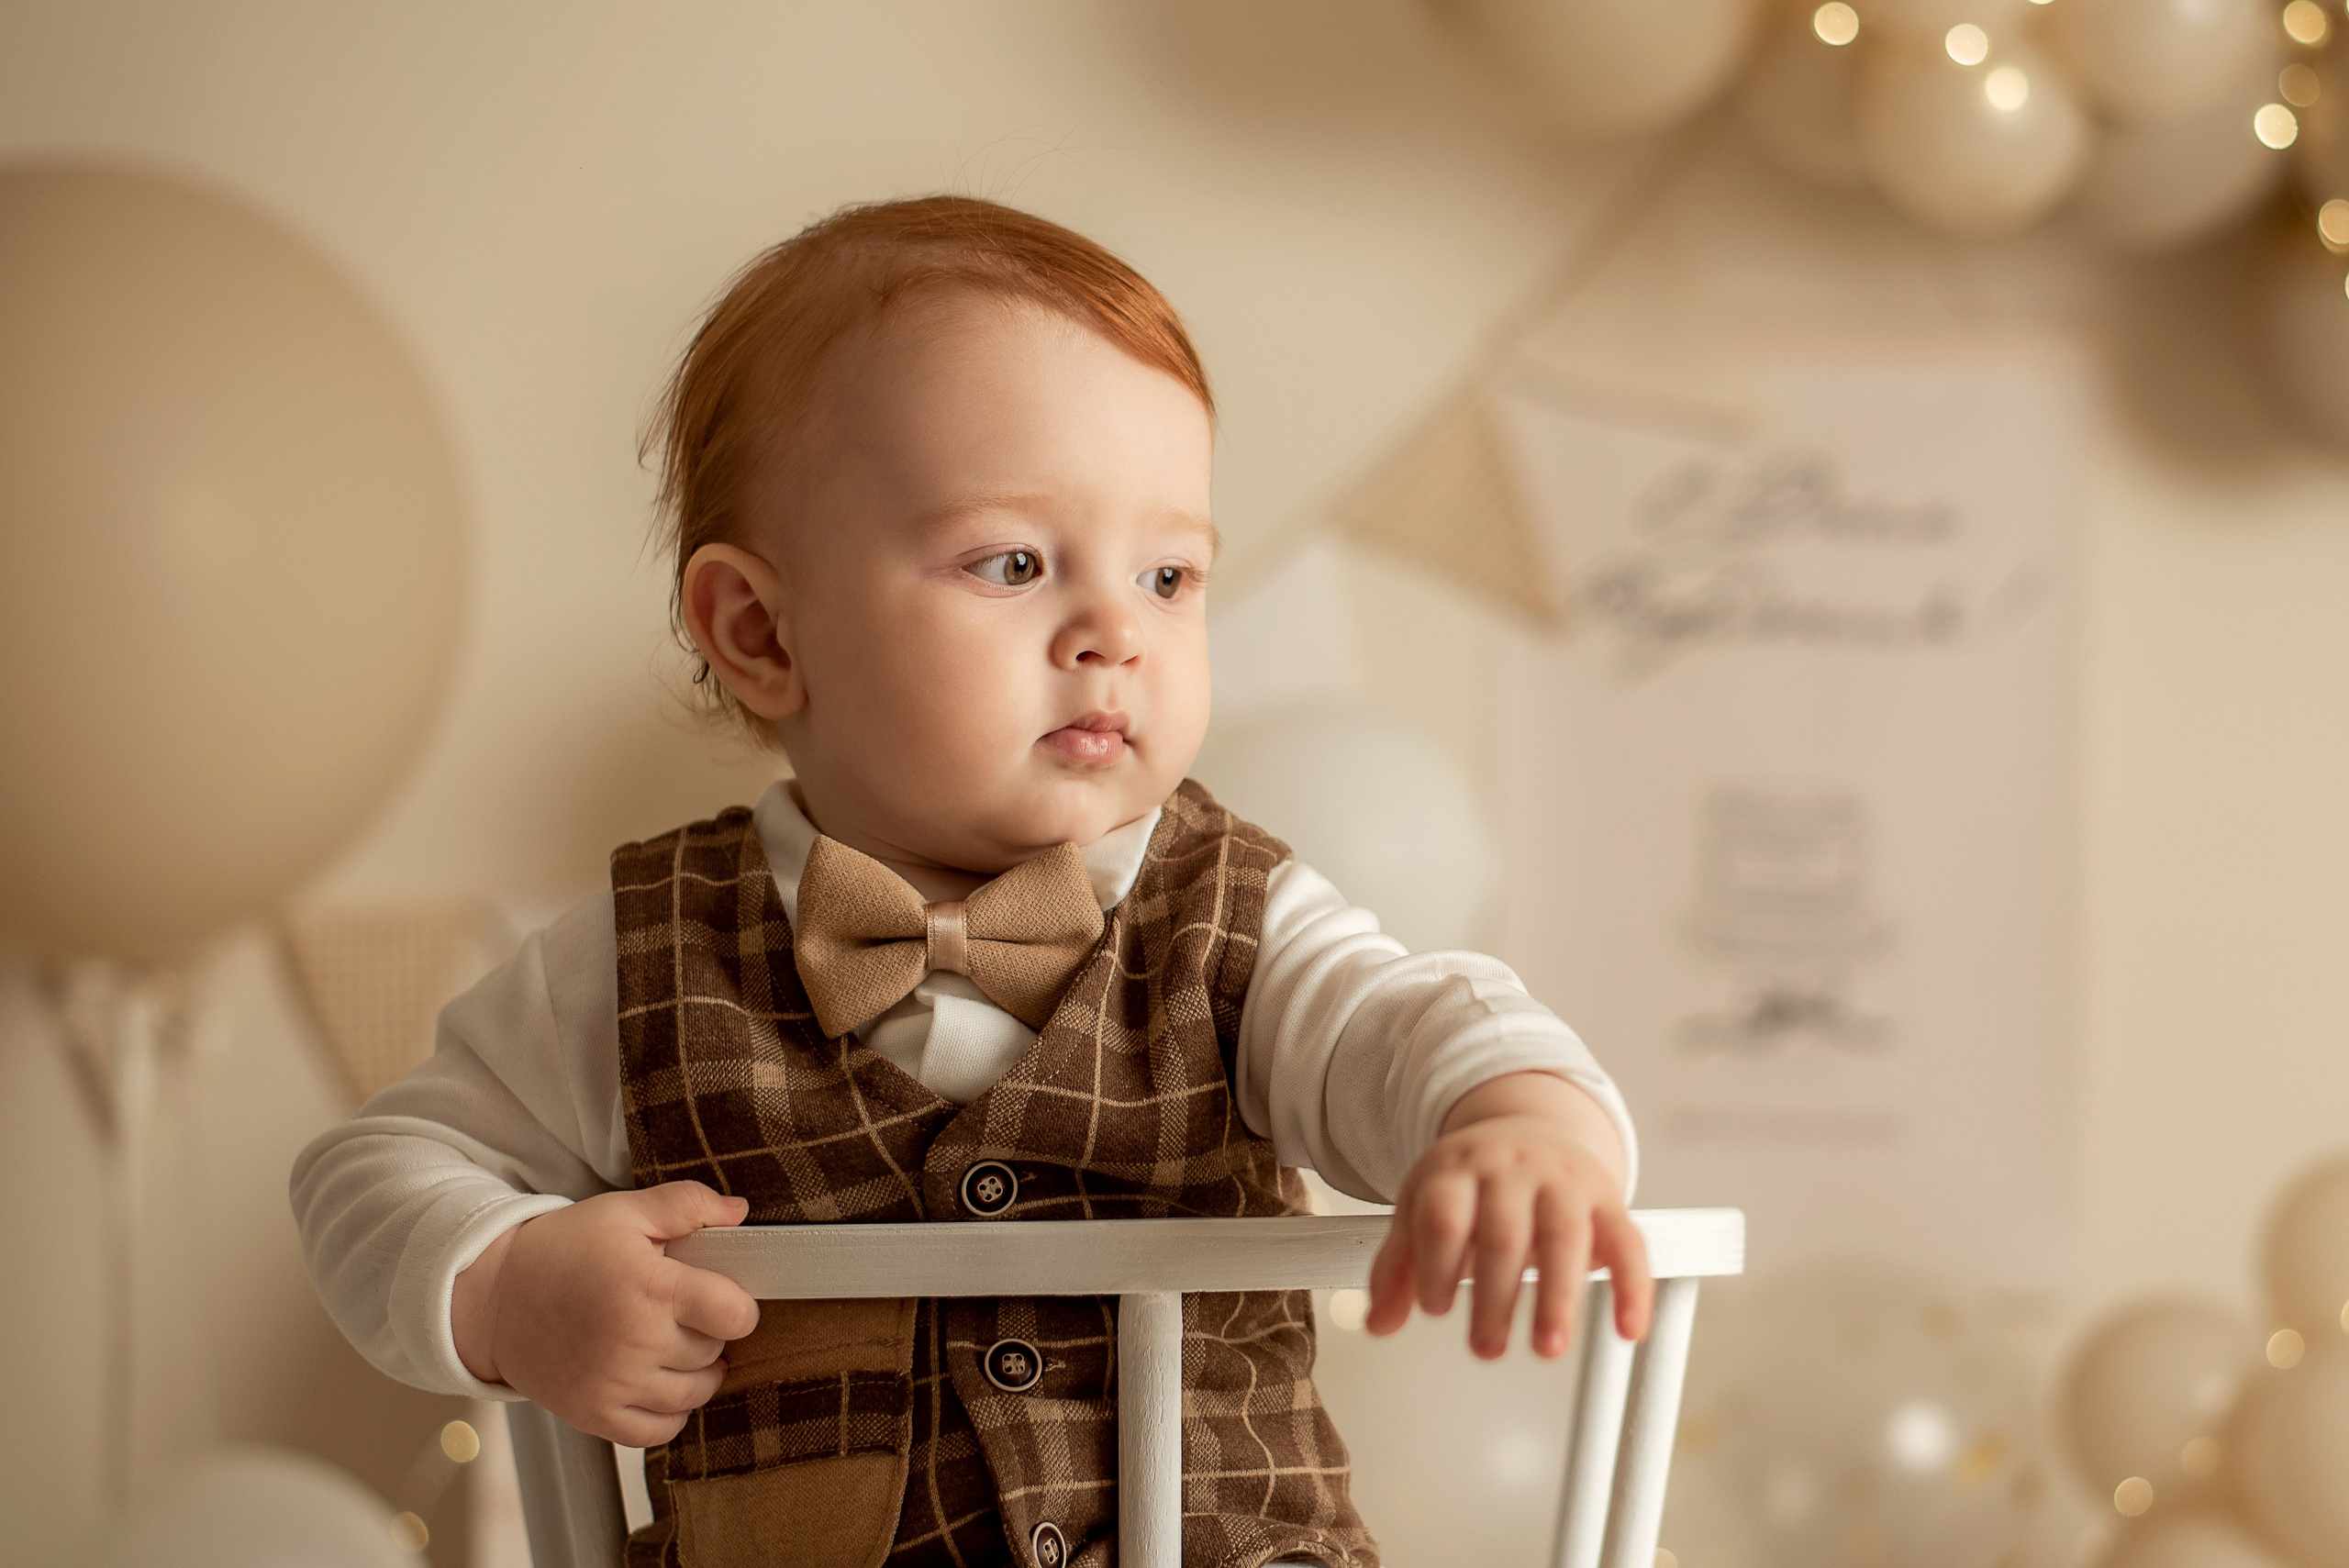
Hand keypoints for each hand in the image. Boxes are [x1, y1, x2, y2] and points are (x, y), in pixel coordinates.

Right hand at [451, 1181, 761, 1445]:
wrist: (493, 1296)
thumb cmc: (562, 1251)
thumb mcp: (624, 1212)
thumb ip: (687, 1205)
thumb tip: (739, 1212)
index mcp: (650, 1289)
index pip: (734, 1315)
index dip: (739, 1305)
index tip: (723, 1297)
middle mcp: (635, 1343)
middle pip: (714, 1351)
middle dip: (709, 1331)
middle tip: (680, 1311)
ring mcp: (614, 1385)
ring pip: (695, 1393)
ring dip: (696, 1372)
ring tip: (673, 1345)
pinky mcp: (594, 1415)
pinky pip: (660, 1431)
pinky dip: (670, 1412)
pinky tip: (659, 1383)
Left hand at [1364, 1072, 1651, 1360]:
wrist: (1532, 1126)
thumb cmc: (1472, 1182)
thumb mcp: (1422, 1208)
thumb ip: (1397, 1267)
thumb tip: (1377, 1324)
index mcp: (1457, 1170)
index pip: (1444, 1214)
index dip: (1438, 1263)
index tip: (1436, 1308)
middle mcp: (1511, 1170)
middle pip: (1504, 1233)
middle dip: (1495, 1297)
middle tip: (1486, 1348)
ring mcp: (1562, 1182)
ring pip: (1564, 1237)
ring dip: (1558, 1297)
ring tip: (1547, 1347)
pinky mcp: (1607, 1200)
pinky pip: (1627, 1241)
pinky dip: (1632, 1286)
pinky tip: (1628, 1328)